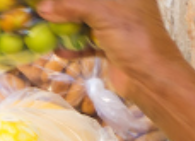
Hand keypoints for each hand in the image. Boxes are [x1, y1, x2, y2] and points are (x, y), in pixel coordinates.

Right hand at [34, 0, 177, 102]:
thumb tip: (43, 7)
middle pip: (88, 3)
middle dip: (66, 7)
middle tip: (44, 10)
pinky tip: (59, 51)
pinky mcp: (112, 47)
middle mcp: (123, 5)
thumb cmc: (134, 39)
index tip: (52, 1)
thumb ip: (71, 7)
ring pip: (87, 22)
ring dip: (67, 27)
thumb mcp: (103, 14)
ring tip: (46, 30)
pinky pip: (88, 42)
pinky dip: (74, 46)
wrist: (151, 79)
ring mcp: (118, 27)